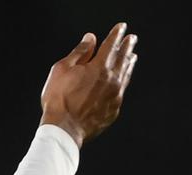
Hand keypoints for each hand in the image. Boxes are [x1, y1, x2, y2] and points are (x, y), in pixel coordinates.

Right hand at [40, 22, 138, 146]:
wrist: (64, 129)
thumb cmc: (59, 99)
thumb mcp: (62, 70)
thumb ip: (79, 53)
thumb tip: (90, 39)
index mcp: (99, 67)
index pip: (111, 45)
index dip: (116, 34)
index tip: (121, 28)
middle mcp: (112, 80)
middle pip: (123, 58)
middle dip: (127, 46)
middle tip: (132, 39)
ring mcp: (115, 96)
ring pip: (125, 75)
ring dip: (129, 63)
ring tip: (132, 56)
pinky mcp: (113, 110)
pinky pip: (122, 91)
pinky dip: (124, 81)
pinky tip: (123, 80)